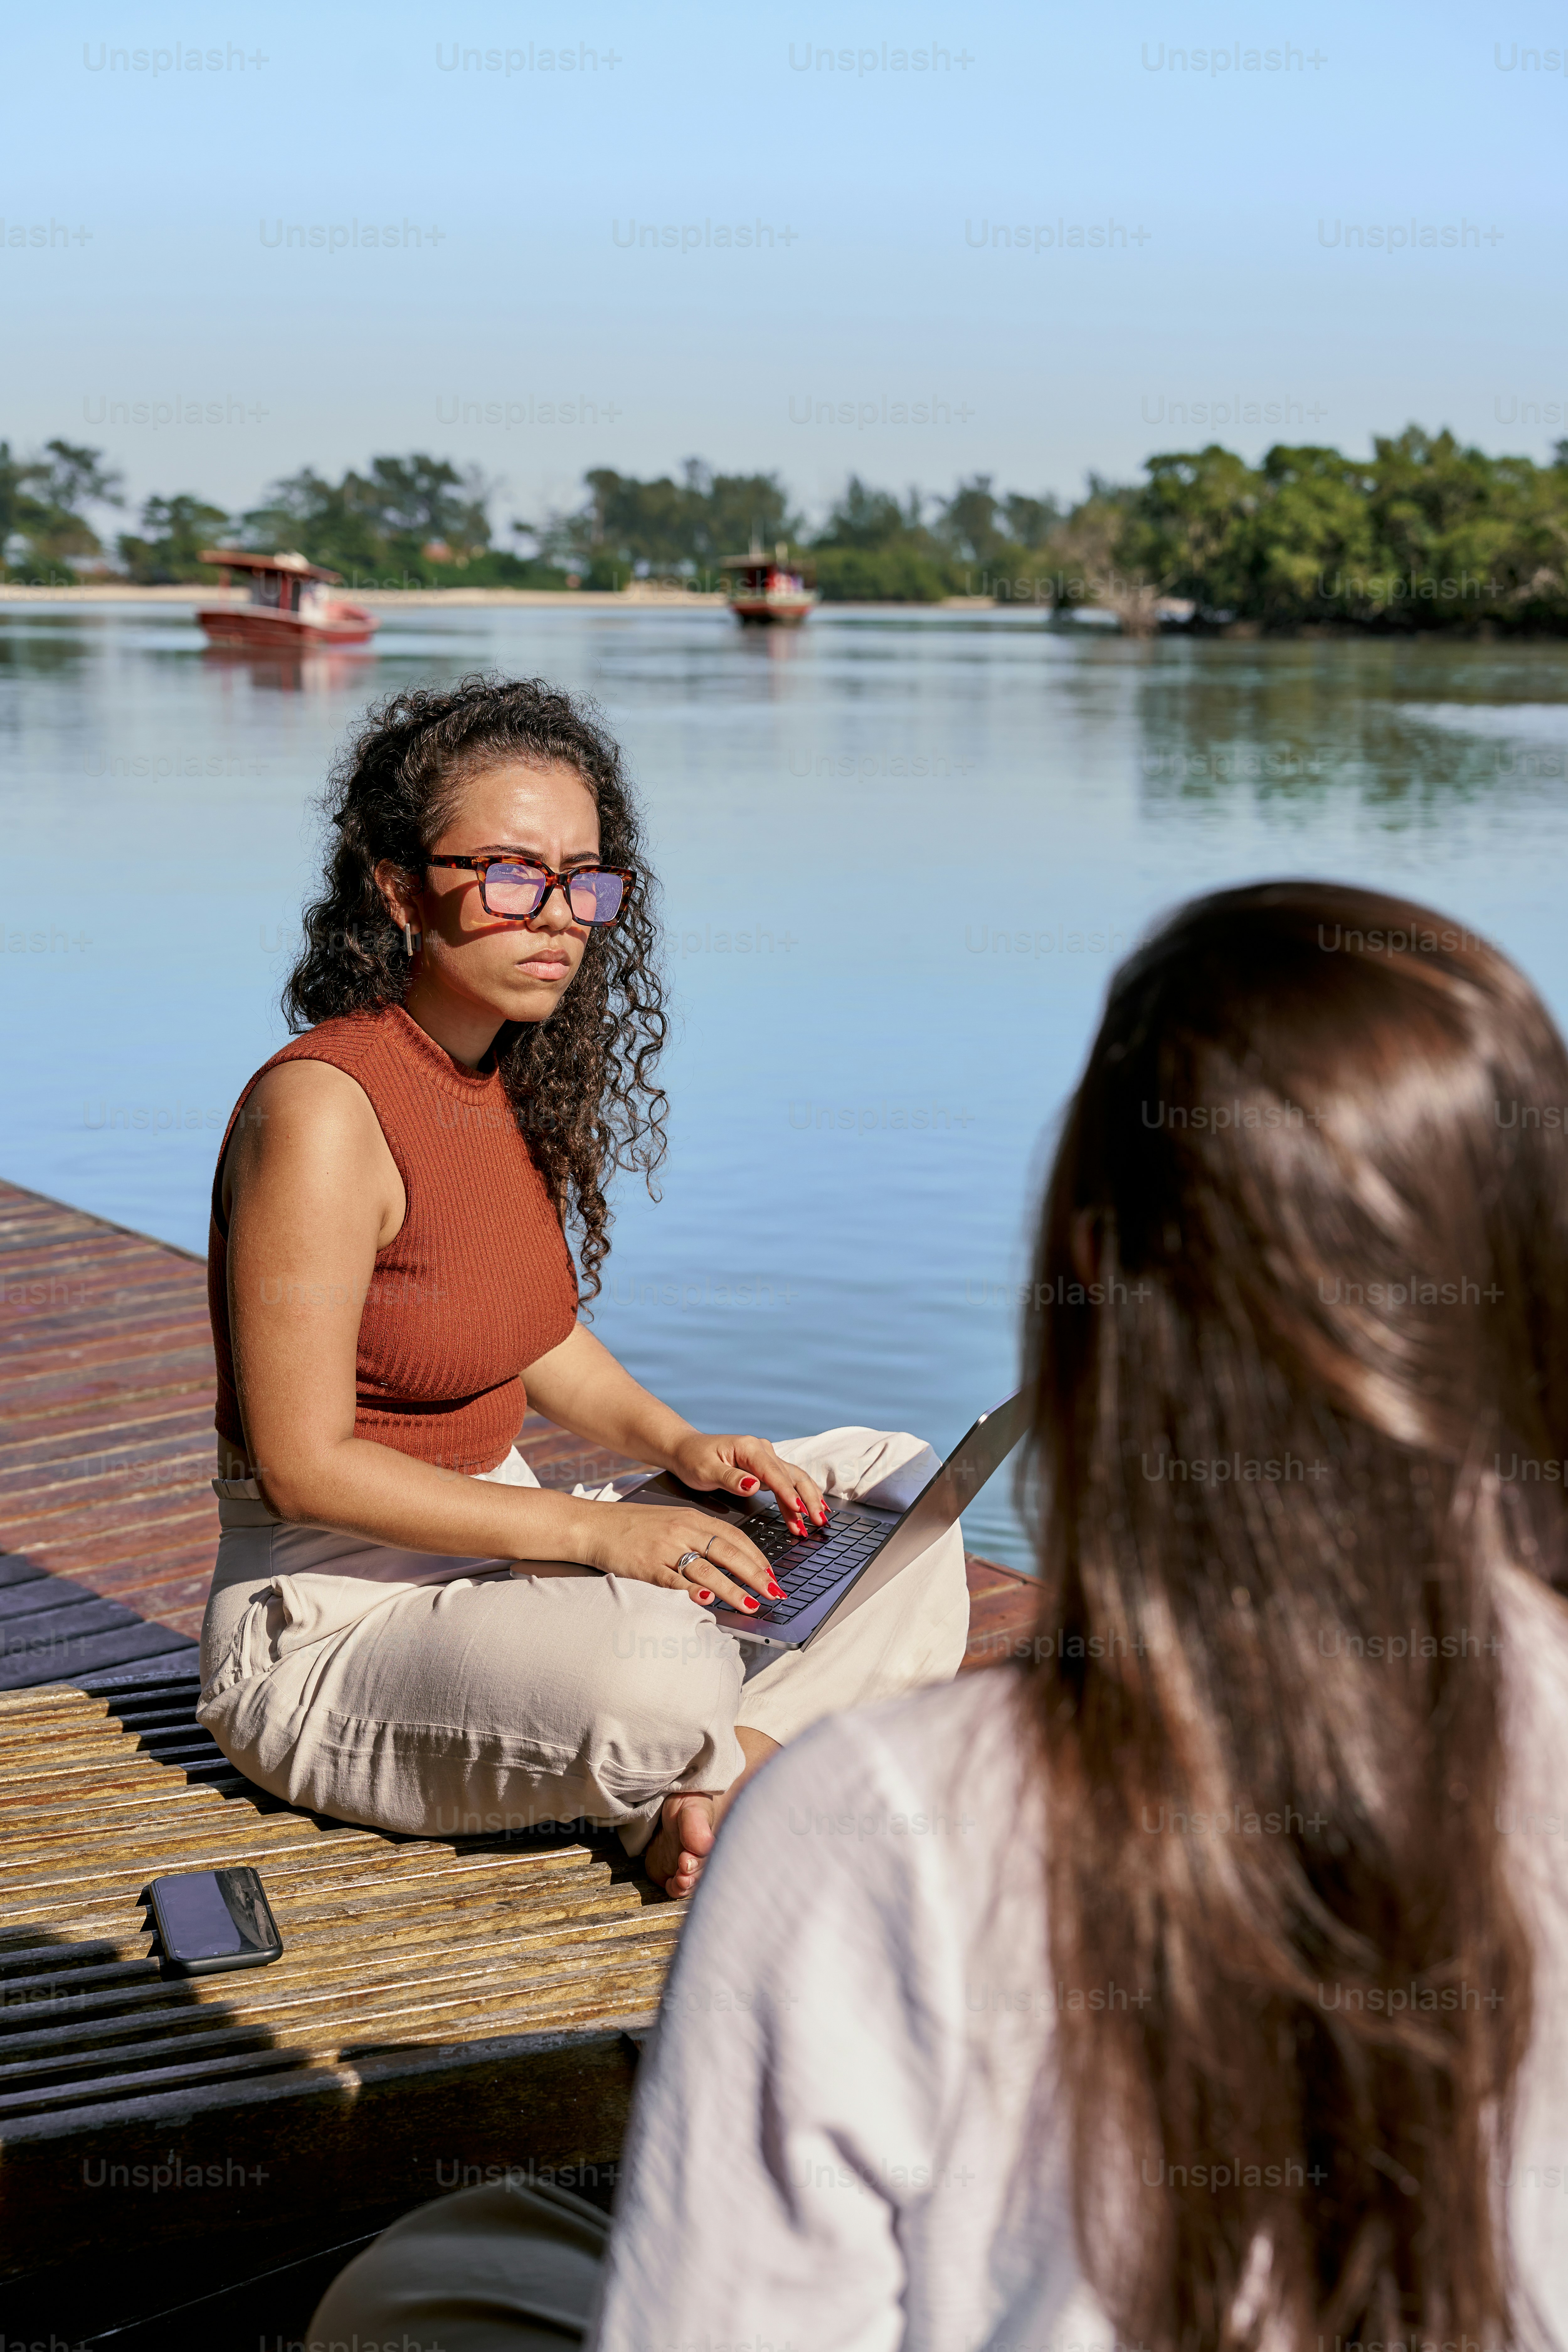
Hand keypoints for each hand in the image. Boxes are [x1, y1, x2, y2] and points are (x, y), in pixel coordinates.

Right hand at [578, 1502, 783, 1614]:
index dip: (757, 1556)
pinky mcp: (647, 1565)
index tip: (772, 1574)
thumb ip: (697, 1537)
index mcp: (691, 1518)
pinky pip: (675, 1580)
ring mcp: (665, 1548)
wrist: (593, 1525)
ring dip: (732, 1589)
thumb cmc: (631, 1526)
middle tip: (774, 1592)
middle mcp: (682, 1530)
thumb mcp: (670, 1522)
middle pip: (727, 1552)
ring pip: (707, 1568)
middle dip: (755, 1574)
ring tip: (751, 1604)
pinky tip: (708, 1600)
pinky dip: (693, 1590)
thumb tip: (725, 1560)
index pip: (734, 1536)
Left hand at [665, 1431, 826, 1537]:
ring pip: (794, 1480)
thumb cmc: (692, 1458)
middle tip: (819, 1522)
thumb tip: (754, 1485)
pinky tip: (807, 1512)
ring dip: (806, 1501)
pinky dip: (797, 1499)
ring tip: (817, 1523)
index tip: (799, 1510)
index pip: (774, 1473)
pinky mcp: (765, 1469)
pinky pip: (786, 1484)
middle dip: (808, 1499)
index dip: (788, 1493)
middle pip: (793, 1475)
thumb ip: (730, 1478)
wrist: (685, 1449)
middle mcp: (762, 1451)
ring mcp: (765, 1459)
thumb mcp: (705, 1470)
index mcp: (749, 1448)